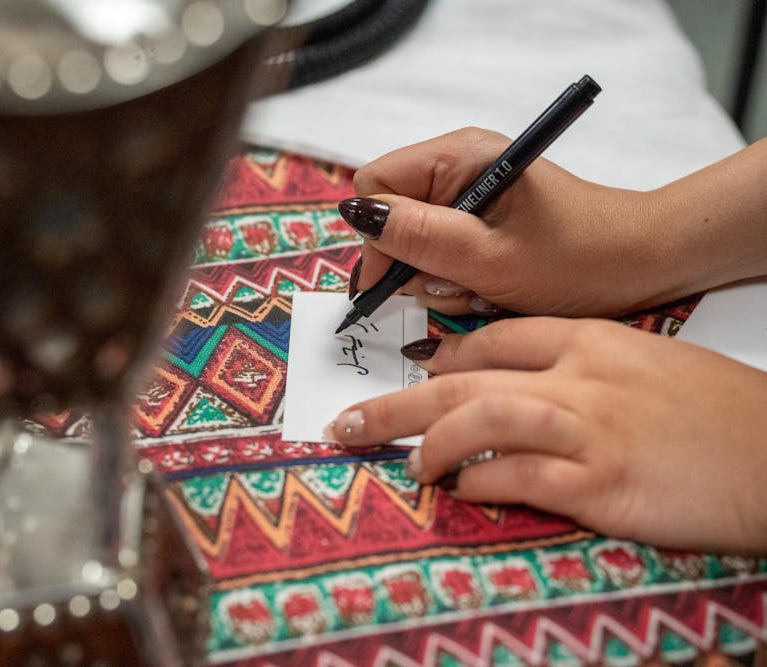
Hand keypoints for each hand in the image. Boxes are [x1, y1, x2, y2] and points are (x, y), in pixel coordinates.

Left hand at [324, 317, 766, 554]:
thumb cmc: (716, 411)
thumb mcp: (644, 363)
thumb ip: (577, 366)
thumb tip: (514, 384)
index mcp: (590, 338)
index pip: (495, 338)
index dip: (443, 359)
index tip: (413, 376)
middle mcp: (580, 376)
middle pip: (464, 378)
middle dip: (397, 402)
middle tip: (347, 423)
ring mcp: (589, 427)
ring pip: (481, 418)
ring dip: (432, 442)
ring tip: (410, 465)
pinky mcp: (602, 483)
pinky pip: (519, 475)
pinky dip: (481, 481)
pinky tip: (463, 489)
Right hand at [344, 129, 766, 316]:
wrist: (644, 265)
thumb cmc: (578, 259)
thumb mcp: (491, 258)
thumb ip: (420, 237)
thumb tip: (358, 216)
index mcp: (460, 156)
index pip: (375, 185)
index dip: (377, 235)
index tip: (398, 280)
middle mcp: (459, 168)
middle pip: (392, 217)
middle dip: (414, 263)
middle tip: (457, 287)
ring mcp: (471, 196)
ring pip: (415, 243)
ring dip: (440, 279)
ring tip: (483, 292)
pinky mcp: (483, 222)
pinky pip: (443, 254)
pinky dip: (458, 280)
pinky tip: (490, 290)